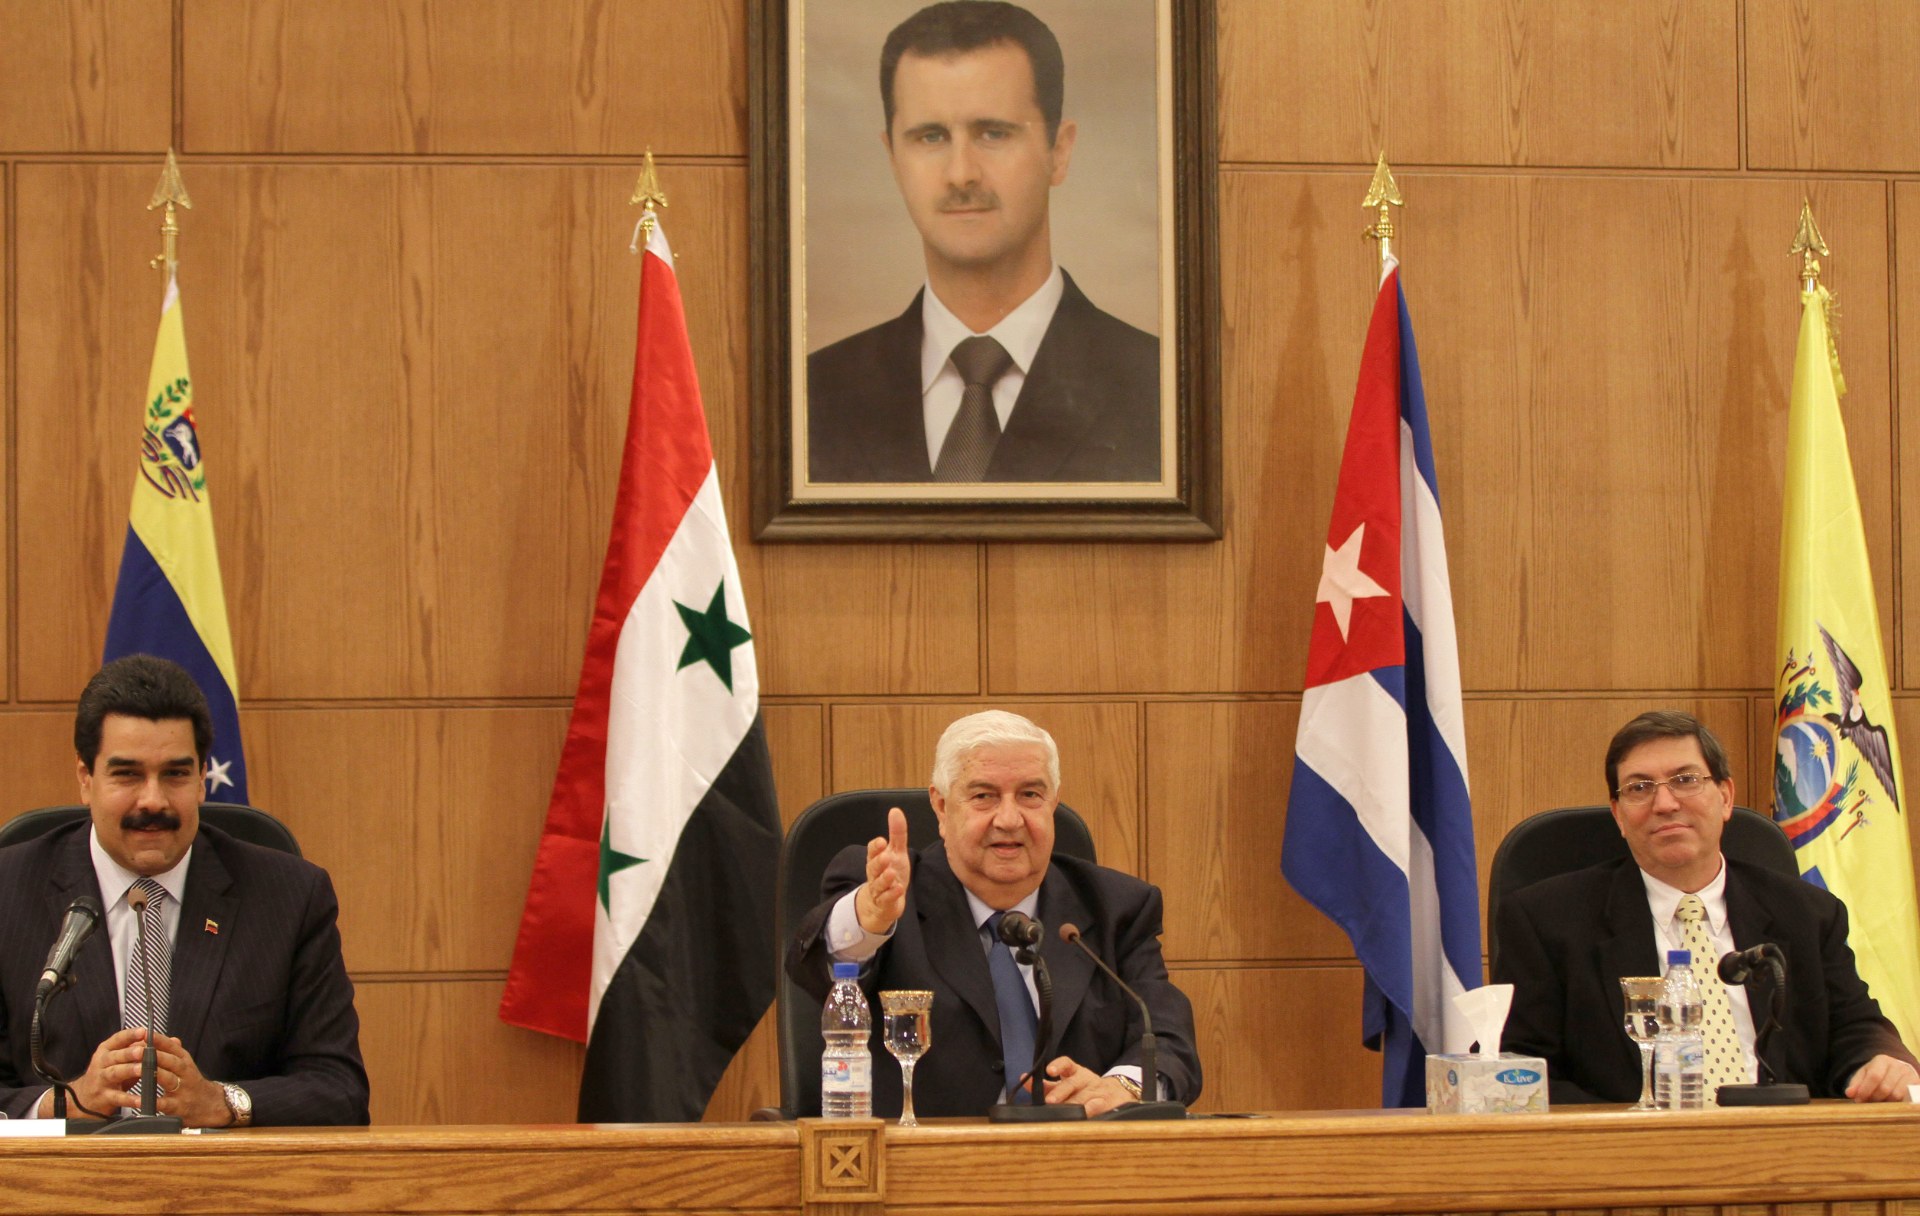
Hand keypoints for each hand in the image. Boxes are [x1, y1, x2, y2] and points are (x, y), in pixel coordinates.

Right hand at [38, 1026, 150, 1117]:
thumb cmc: (110, 1074)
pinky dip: (130, 1099)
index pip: (118, 1039)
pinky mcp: (103, 1097)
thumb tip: (171, 1041)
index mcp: (107, 1050)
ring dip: (129, 1071)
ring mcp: (101, 1080)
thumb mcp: (122, 1059)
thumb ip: (142, 1049)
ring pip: (115, 1073)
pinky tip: (141, 1100)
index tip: (144, 1031)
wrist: (84, 1097)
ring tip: (142, 1070)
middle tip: (142, 1051)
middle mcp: (102, 1062)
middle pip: (116, 1056)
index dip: (131, 1035)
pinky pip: (118, 1097)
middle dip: (129, 1053)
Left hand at [147, 1033, 234, 1126]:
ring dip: (154, 1074)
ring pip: (168, 1079)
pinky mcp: (178, 1107)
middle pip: (171, 1061)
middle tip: (138, 1050)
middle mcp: (185, 1073)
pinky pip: (163, 1103)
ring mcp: (182, 1090)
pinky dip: (151, 1102)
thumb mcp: (186, 1064)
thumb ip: (175, 1052)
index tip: (145, 1033)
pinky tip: (139, 1101)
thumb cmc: (192, 1083)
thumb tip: (169, 1037)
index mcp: (184, 1061)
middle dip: (155, 1055)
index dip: (159, 1040)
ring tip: (138, 1070)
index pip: (172, 1047)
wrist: (210, 1105)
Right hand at [856, 806, 910, 934]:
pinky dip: (892, 895)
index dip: (876, 847)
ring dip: (884, 879)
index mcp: (876, 859)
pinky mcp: (884, 902)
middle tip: (885, 856)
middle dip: (878, 862)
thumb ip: (896, 833)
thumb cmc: (891, 873)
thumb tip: (895, 810)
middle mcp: (875, 873)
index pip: (872, 851)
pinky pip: (886, 899)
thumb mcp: (896, 852)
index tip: (882, 841)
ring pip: (878, 883)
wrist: (885, 902)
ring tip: (891, 873)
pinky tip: (899, 889)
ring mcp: (878, 889)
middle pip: (873, 867)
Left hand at [1040, 1055, 1137, 1116]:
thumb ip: (1047, 1086)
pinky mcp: (1105, 1103)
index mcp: (1074, 1072)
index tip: (1050, 1071)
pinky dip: (1091, 1109)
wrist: (1116, 1093)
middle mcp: (1085, 1079)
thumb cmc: (1085, 1089)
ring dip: (1073, 1104)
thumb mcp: (1067, 1084)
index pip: (1065, 1064)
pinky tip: (1086, 1113)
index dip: (1058, 1065)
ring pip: (1083, 1096)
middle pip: (1072, 1083)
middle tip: (1050, 1101)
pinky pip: (1098, 1105)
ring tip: (1064, 1111)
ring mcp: (1095, 1091)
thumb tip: (1024, 1081)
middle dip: (1060, 1092)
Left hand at [1845, 1053, 1919, 1101]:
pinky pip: (1907, 1099)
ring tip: (1879, 1102)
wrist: (1897, 1071)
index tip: (1858, 1099)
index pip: (1874, 1076)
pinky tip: (1890, 1104)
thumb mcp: (1864, 1075)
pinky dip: (1896, 1104)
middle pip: (1885, 1087)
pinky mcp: (1916, 1084)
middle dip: (1874, 1098)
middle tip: (1868, 1103)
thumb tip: (1849, 1093)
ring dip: (1885, 1102)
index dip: (1865, 1090)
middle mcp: (1898, 1066)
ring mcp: (1909, 1075)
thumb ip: (1855, 1084)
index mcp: (1882, 1060)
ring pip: (1896, 1095)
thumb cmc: (1878, 1073)